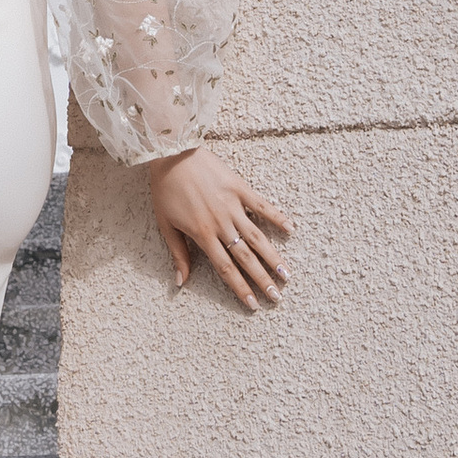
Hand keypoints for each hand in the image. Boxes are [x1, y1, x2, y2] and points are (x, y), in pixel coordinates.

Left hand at [148, 147, 291, 311]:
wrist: (171, 152)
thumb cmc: (165, 188)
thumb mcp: (165, 224)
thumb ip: (177, 254)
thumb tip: (181, 282)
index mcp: (202, 234)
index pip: (225, 268)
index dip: (240, 288)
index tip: (253, 305)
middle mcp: (220, 223)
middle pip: (245, 258)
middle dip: (262, 280)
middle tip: (276, 298)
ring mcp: (232, 205)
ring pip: (257, 237)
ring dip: (273, 257)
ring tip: (286, 274)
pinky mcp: (239, 187)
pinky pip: (262, 205)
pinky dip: (277, 217)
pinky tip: (291, 229)